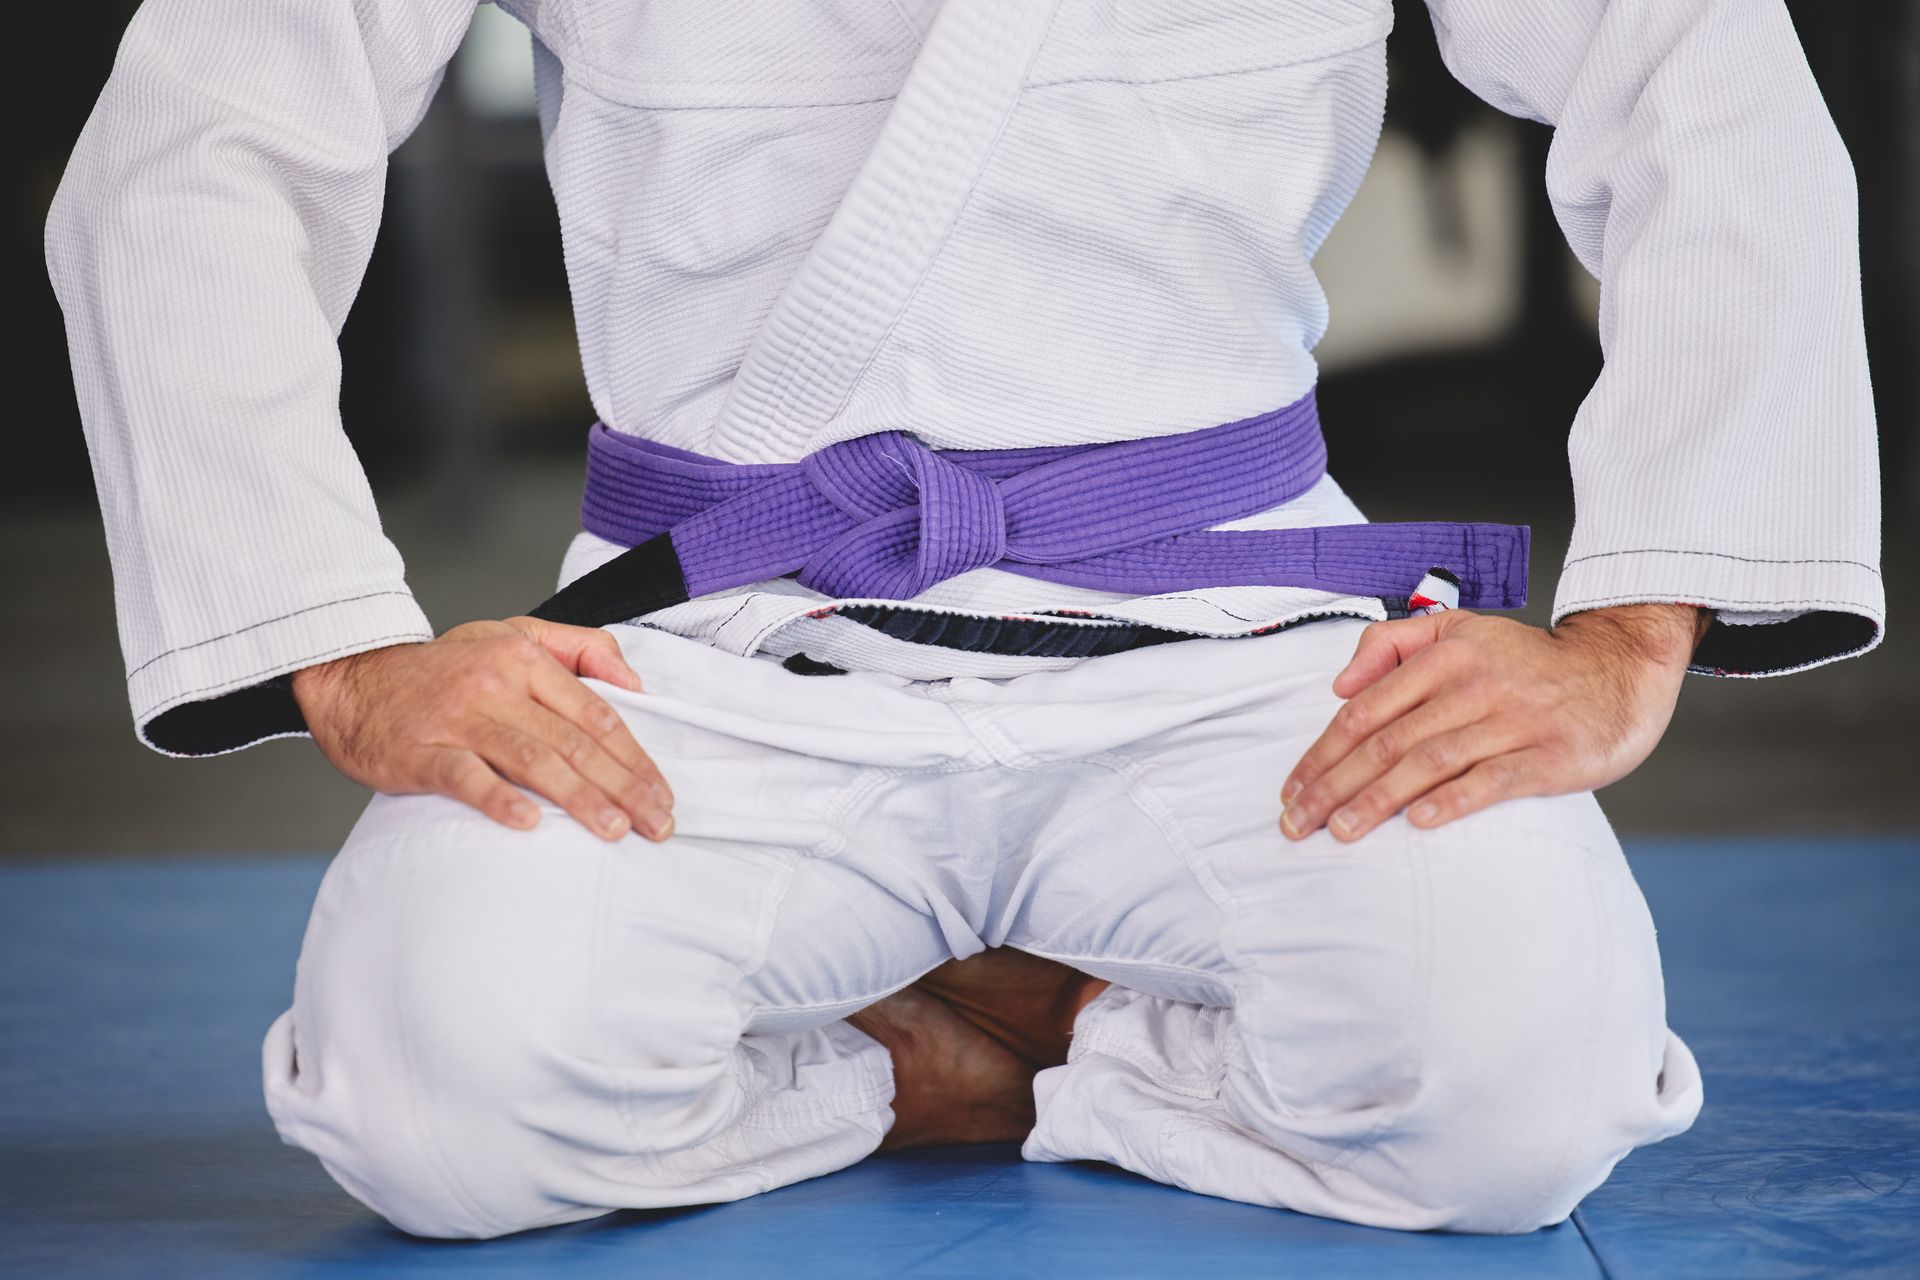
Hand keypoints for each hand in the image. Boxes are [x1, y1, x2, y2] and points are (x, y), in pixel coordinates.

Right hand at [291, 617, 672, 841]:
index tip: (663, 794)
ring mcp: (459, 719)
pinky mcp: (421, 751)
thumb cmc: (444, 666)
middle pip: (575, 742)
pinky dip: (498, 799)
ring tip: (615, 830)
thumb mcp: (513, 634)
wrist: (353, 675)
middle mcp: (497, 685)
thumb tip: (634, 682)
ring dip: (580, 798)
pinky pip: (465, 778)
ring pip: (532, 760)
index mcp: (525, 659)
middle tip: (657, 824)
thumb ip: (579, 648)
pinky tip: (530, 822)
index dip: (636, 758)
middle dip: (624, 787)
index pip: (598, 714)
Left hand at [1279, 604, 1708, 841]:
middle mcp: (1473, 686)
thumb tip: (1340, 685)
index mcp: (1444, 657)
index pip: (1365, 711)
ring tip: (1339, 831)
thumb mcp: (1459, 630)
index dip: (1321, 753)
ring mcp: (1513, 721)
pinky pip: (1494, 780)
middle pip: (1387, 741)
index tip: (1291, 789)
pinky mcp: (1549, 756)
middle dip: (1332, 786)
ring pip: (1429, 762)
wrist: (1619, 669)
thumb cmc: (1525, 661)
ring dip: (1378, 799)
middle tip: (1295, 824)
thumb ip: (1393, 643)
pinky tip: (1421, 822)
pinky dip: (1455, 799)